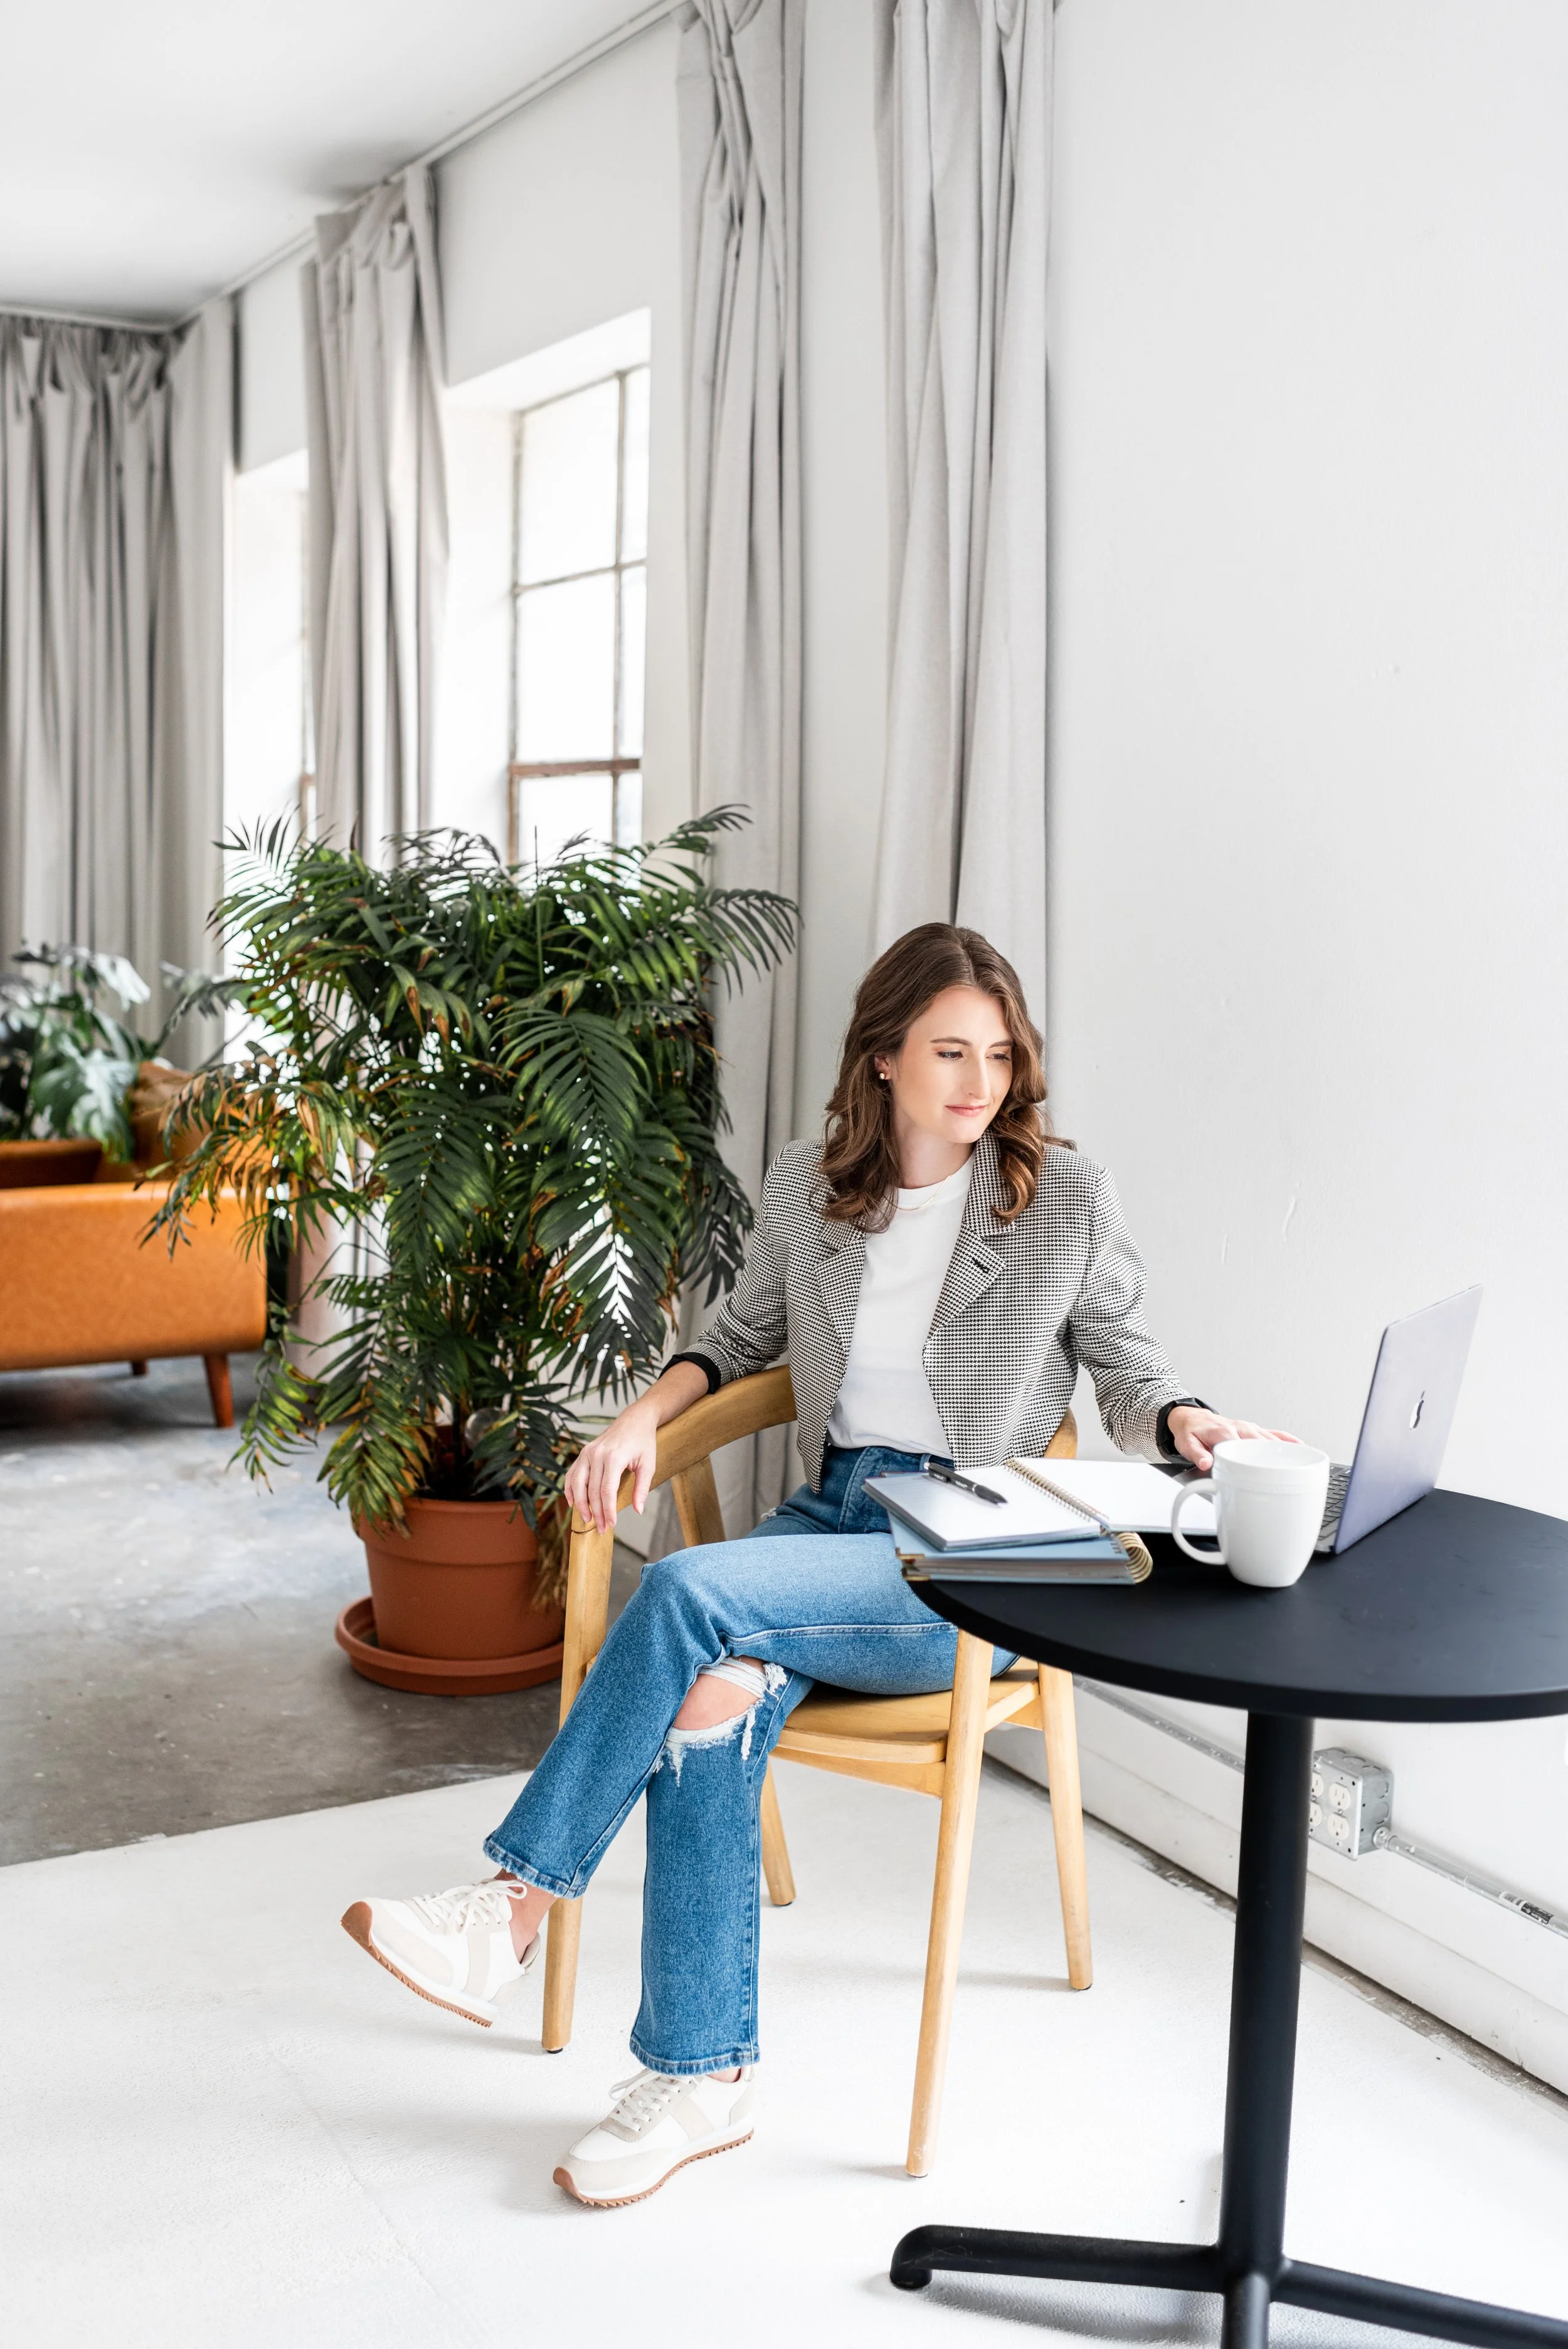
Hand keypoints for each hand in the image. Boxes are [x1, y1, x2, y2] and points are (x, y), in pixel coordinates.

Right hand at [564, 1398, 660, 1533]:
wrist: (635, 1419)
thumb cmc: (643, 1442)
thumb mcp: (648, 1464)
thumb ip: (642, 1488)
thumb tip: (637, 1510)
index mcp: (613, 1457)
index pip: (606, 1491)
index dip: (608, 1511)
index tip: (611, 1525)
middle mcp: (596, 1454)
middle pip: (591, 1491)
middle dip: (596, 1513)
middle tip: (600, 1529)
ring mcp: (587, 1452)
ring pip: (577, 1484)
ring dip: (580, 1504)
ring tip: (587, 1519)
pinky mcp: (583, 1452)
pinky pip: (572, 1474)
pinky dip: (570, 1489)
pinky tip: (573, 1503)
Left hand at [1167, 1406, 1298, 1473]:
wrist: (1192, 1418)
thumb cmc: (1192, 1433)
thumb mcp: (1187, 1444)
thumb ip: (1197, 1454)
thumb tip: (1206, 1462)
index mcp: (1223, 1432)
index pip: (1240, 1444)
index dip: (1249, 1458)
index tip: (1259, 1471)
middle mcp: (1239, 1428)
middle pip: (1261, 1443)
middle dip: (1273, 1458)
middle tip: (1285, 1475)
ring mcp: (1249, 1429)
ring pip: (1270, 1439)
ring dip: (1284, 1451)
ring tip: (1300, 1465)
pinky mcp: (1255, 1430)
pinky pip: (1275, 1434)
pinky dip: (1289, 1441)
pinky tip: (1302, 1448)